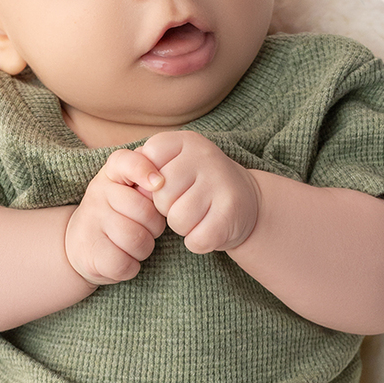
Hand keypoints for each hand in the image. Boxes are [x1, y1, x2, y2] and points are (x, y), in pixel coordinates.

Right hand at [64, 148, 166, 284]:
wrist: (79, 244)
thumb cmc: (117, 214)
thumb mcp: (130, 190)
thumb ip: (148, 182)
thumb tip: (161, 184)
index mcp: (110, 174)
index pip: (126, 161)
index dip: (144, 170)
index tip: (158, 184)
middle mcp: (97, 193)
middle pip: (144, 211)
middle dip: (155, 226)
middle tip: (145, 229)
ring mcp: (91, 223)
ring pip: (138, 239)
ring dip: (144, 248)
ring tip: (133, 245)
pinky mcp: (91, 253)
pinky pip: (126, 263)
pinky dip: (131, 266)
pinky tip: (123, 260)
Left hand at [140, 131, 259, 253]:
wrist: (246, 201)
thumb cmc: (197, 185)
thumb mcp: (173, 165)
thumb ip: (146, 167)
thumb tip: (137, 190)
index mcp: (186, 141)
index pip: (148, 159)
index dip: (151, 181)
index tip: (168, 183)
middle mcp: (205, 156)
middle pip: (161, 195)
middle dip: (166, 207)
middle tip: (185, 202)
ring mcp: (221, 184)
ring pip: (177, 220)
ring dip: (182, 226)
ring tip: (197, 215)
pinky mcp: (230, 214)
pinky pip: (195, 240)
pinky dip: (197, 241)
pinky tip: (208, 228)